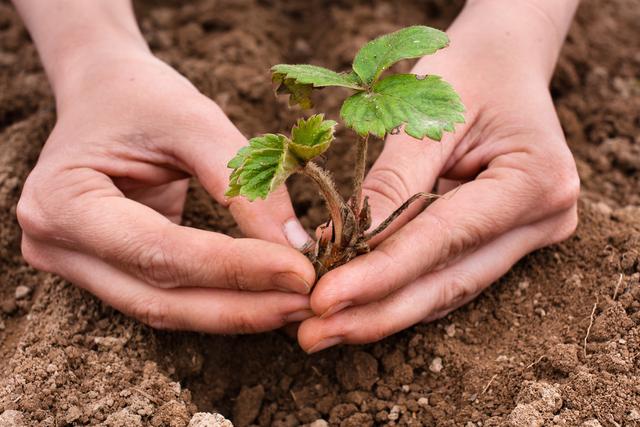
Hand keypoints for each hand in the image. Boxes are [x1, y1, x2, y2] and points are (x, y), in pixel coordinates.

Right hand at [17, 49, 315, 332]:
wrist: (103, 93)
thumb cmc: (142, 97)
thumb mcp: (194, 121)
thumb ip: (244, 183)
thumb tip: (295, 247)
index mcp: (63, 200)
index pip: (160, 252)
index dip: (234, 268)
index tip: (299, 270)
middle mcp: (56, 245)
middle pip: (160, 298)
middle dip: (241, 306)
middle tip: (307, 299)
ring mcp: (75, 266)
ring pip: (163, 310)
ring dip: (234, 313)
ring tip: (295, 304)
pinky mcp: (105, 272)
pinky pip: (166, 299)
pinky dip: (217, 302)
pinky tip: (264, 298)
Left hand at [299, 0, 579, 351]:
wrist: (503, 62)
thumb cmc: (466, 71)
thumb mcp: (425, 113)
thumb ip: (391, 181)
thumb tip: (345, 245)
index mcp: (536, 180)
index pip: (443, 240)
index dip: (380, 275)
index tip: (323, 300)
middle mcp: (543, 219)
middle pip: (448, 282)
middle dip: (376, 312)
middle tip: (313, 334)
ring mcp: (528, 235)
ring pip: (446, 290)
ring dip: (382, 312)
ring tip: (323, 330)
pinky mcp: (503, 241)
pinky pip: (446, 275)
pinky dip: (399, 290)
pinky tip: (355, 304)